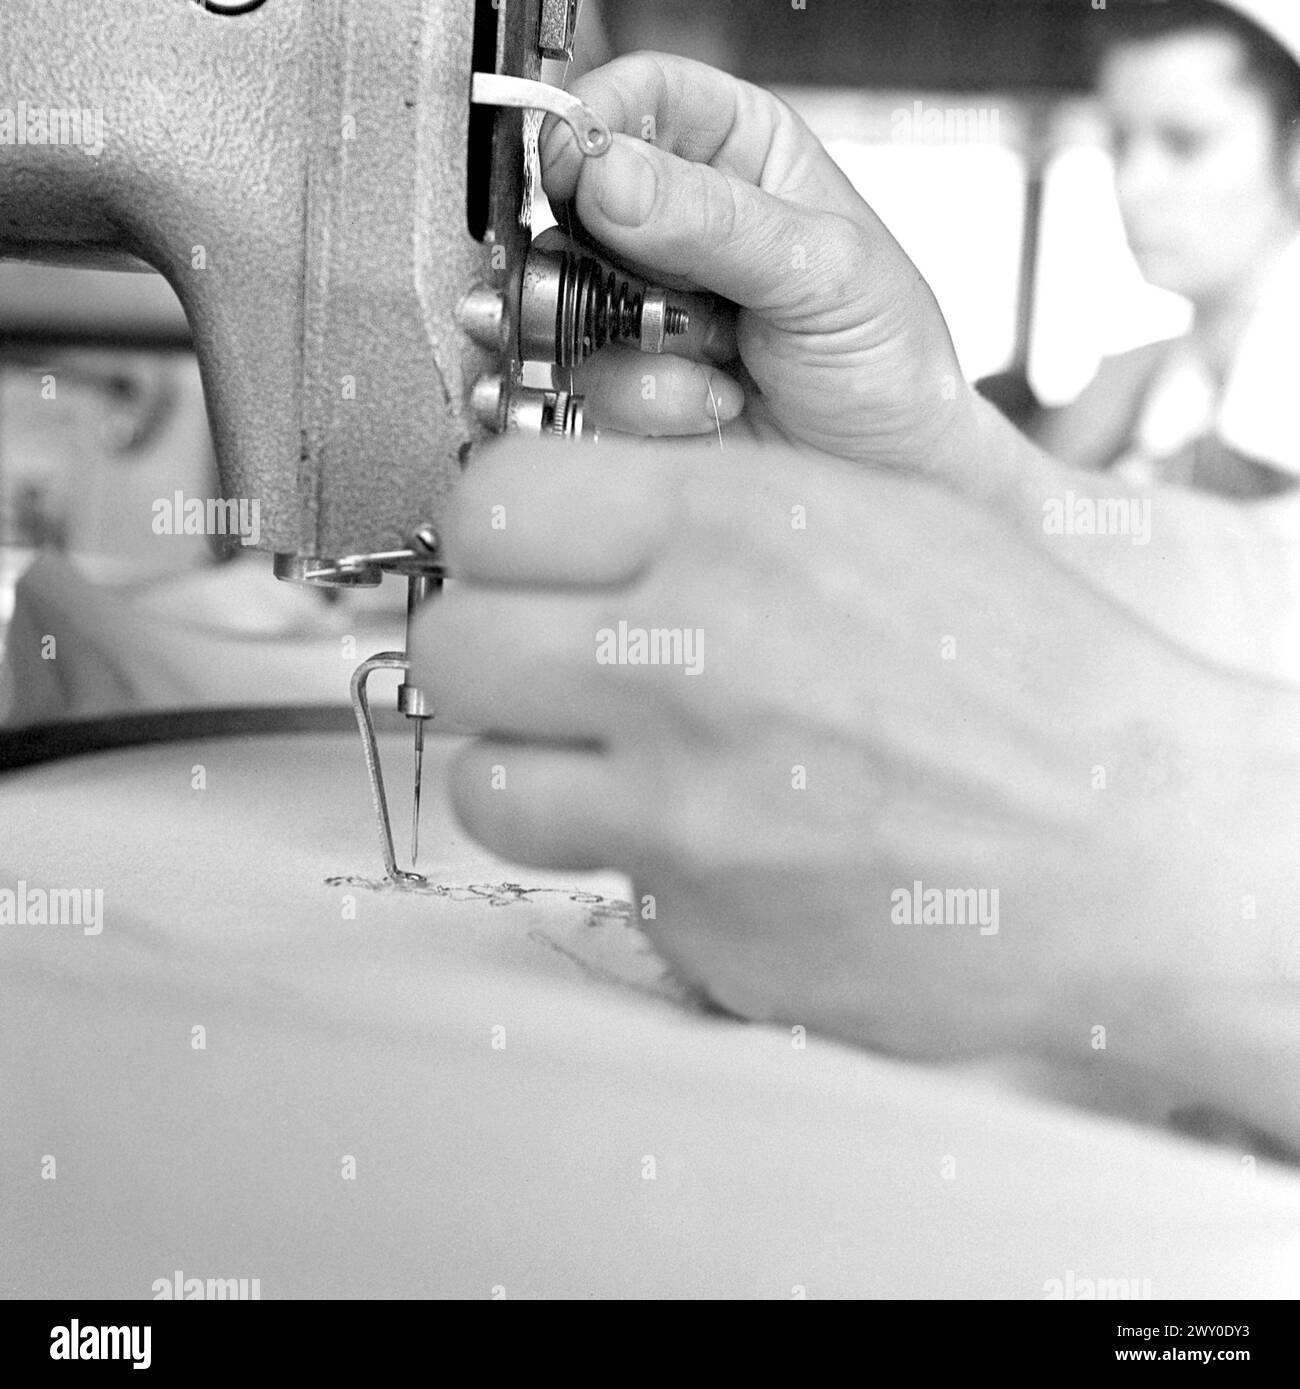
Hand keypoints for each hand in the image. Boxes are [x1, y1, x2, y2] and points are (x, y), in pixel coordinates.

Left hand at [410, 438, 1267, 1065]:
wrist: (1138, 845)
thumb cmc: (1030, 677)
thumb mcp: (873, 519)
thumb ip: (706, 504)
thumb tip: (572, 517)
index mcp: (730, 528)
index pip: (487, 505)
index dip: (497, 537)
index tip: (523, 562)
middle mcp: (684, 664)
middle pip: (450, 645)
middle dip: (487, 651)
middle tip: (544, 663)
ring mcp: (682, 814)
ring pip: (482, 783)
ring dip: (529, 770)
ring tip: (607, 764)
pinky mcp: (699, 931)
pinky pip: (590, 883)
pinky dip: (625, 862)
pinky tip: (706, 844)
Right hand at [540, 53, 979, 485]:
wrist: (886, 475)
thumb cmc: (886, 362)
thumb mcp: (822, 272)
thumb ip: (715, 220)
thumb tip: (608, 176)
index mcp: (739, 154)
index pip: (640, 95)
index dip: (597, 121)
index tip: (578, 165)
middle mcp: (679, 224)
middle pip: (580, 203)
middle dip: (616, 260)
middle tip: (672, 293)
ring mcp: (646, 307)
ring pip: (572, 301)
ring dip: (645, 343)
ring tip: (722, 361)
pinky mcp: (628, 384)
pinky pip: (590, 382)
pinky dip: (653, 403)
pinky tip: (715, 407)